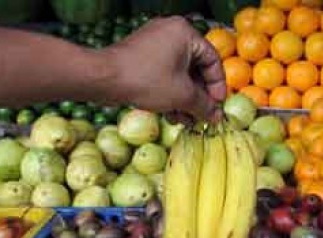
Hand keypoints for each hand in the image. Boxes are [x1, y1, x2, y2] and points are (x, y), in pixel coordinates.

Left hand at [98, 17, 226, 121]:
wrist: (104, 78)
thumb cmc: (146, 80)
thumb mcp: (182, 96)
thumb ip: (204, 105)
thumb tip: (216, 116)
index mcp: (185, 33)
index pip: (212, 60)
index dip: (217, 86)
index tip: (217, 106)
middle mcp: (171, 32)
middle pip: (195, 68)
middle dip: (199, 96)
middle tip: (202, 116)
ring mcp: (155, 42)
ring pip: (179, 73)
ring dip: (185, 98)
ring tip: (185, 120)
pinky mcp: (142, 55)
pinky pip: (164, 73)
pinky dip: (170, 92)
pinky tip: (171, 114)